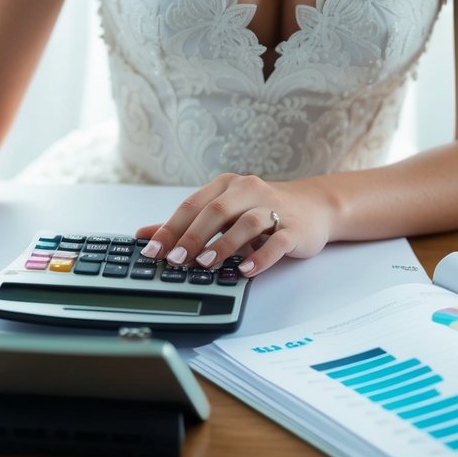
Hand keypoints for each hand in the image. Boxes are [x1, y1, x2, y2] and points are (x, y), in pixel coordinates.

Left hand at [135, 174, 334, 276]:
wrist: (314, 207)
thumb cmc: (262, 211)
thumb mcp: (224, 214)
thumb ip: (185, 225)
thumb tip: (143, 235)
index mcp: (227, 186)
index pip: (193, 205)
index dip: (171, 227)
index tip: (153, 250)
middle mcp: (249, 191)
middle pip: (217, 211)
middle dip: (192, 237)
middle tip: (176, 260)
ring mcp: (274, 208)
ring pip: (246, 223)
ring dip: (223, 245)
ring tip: (205, 264)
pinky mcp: (294, 228)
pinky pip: (277, 241)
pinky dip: (260, 256)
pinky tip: (246, 270)